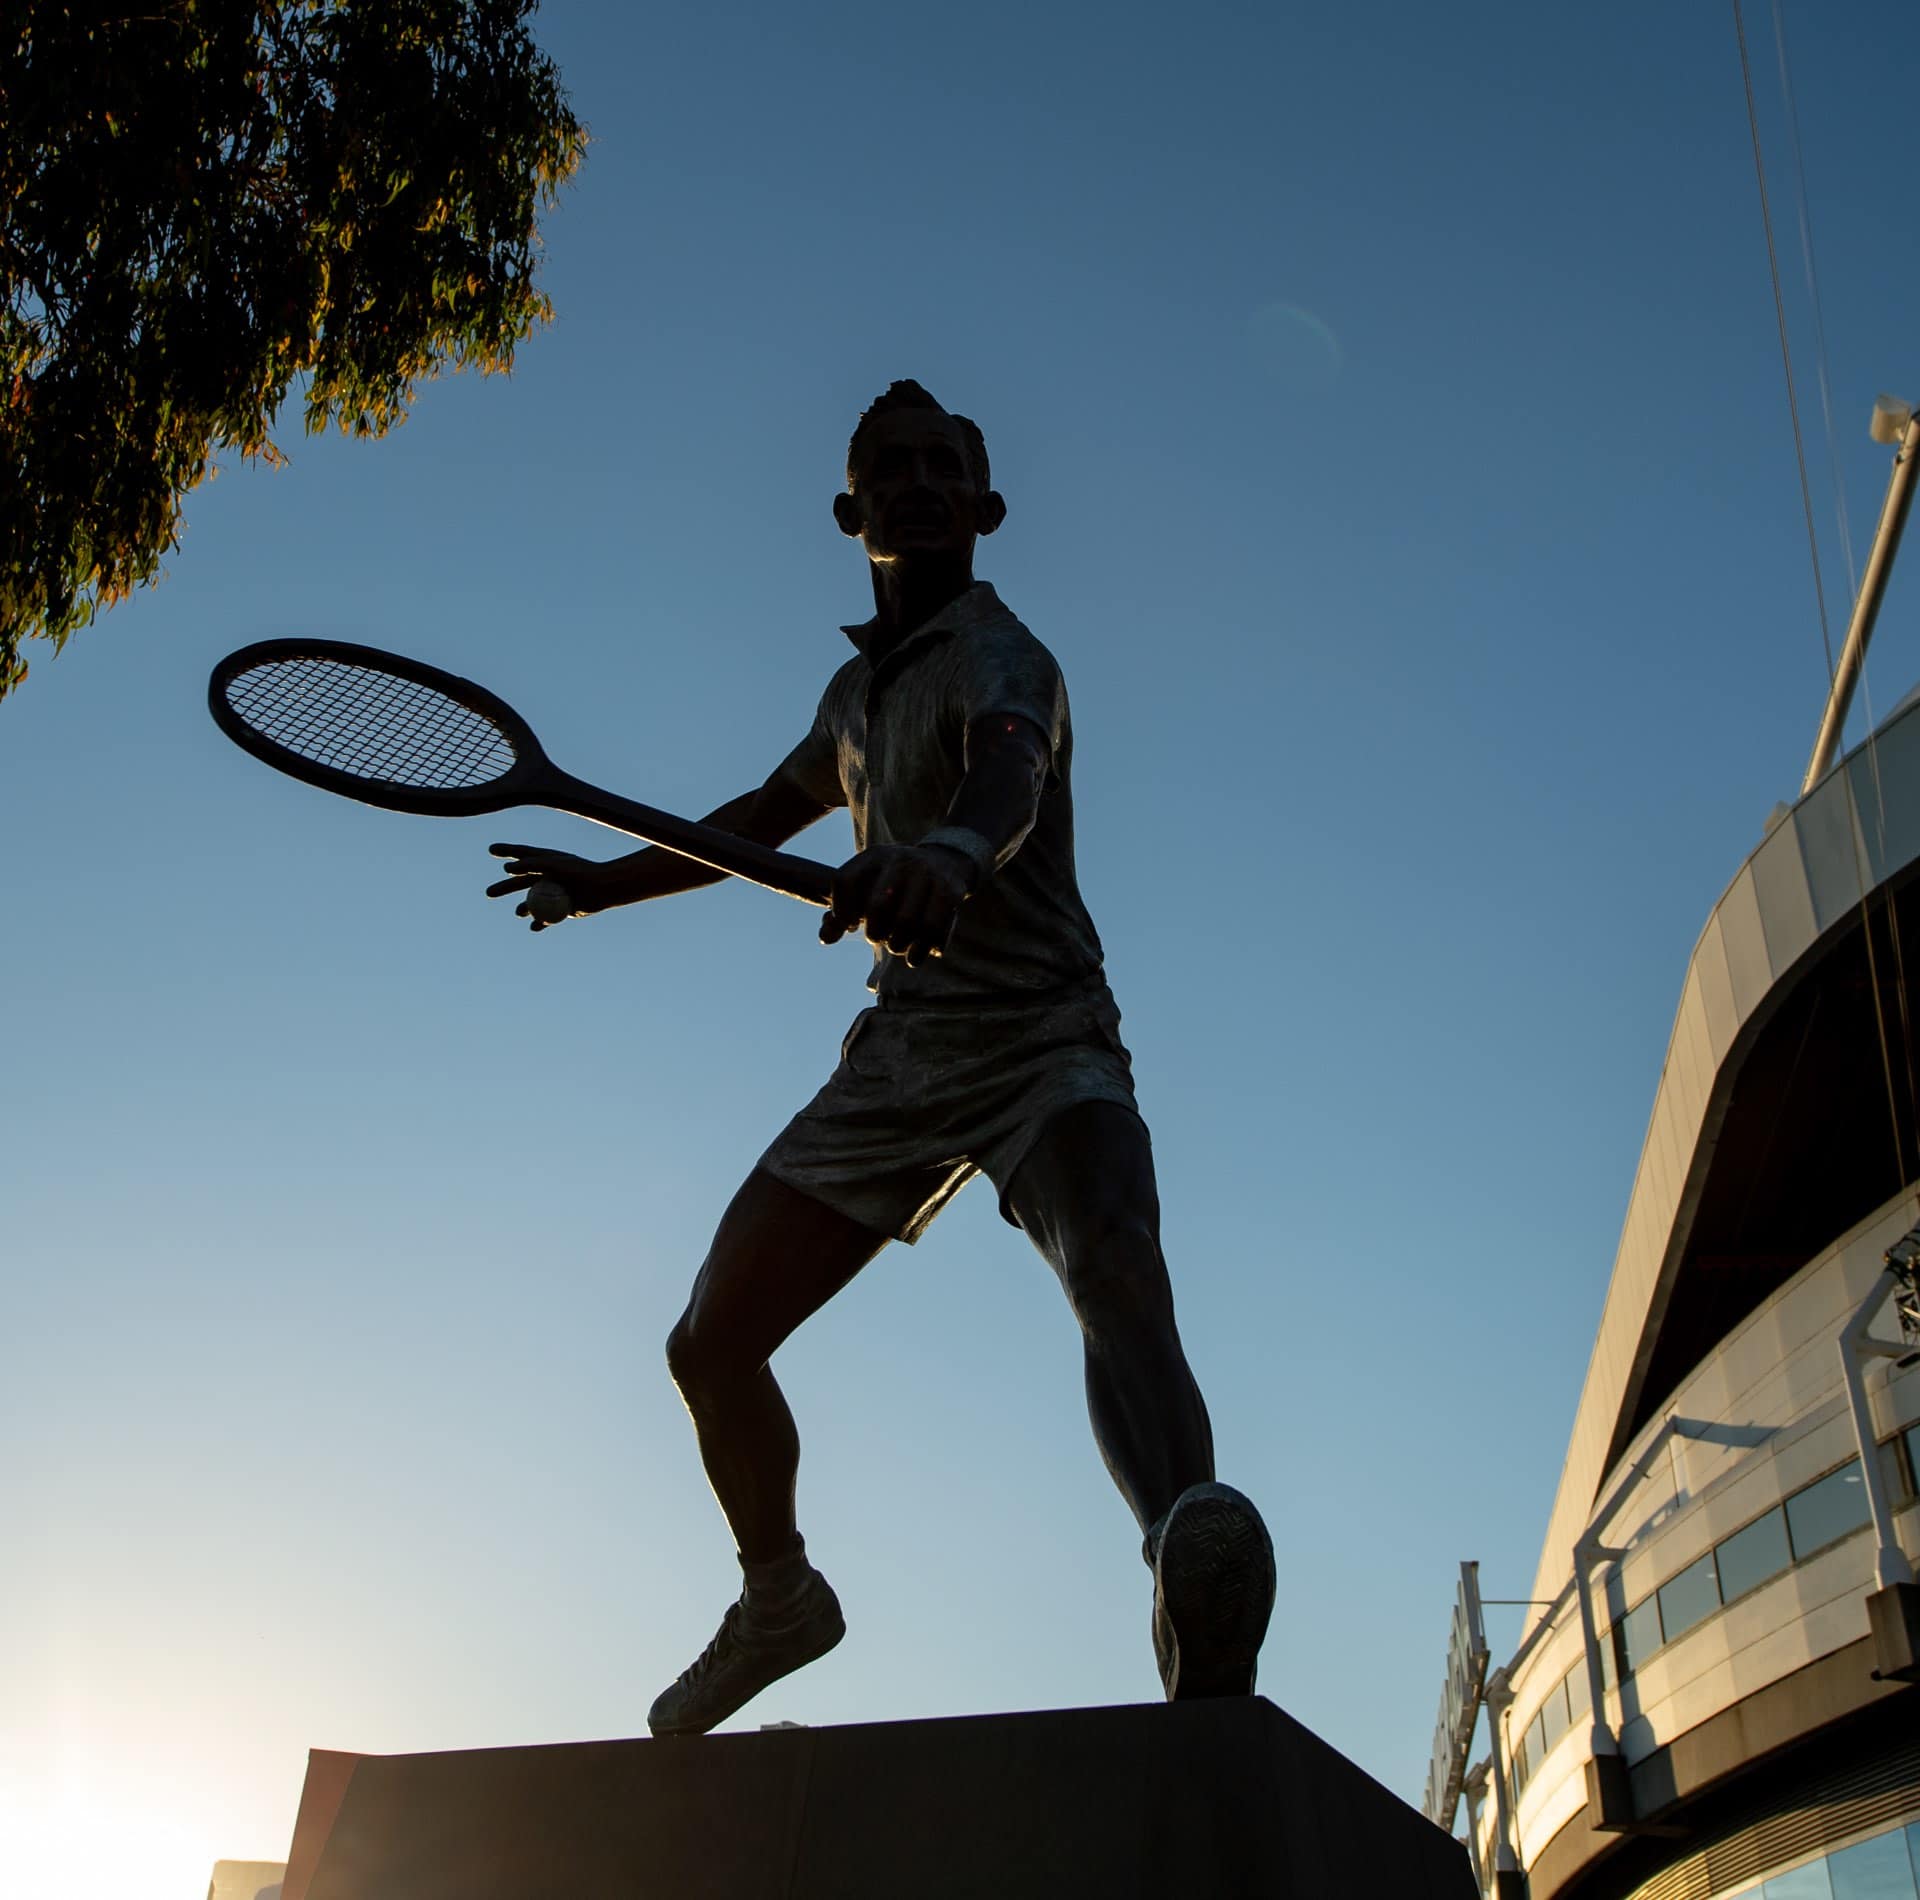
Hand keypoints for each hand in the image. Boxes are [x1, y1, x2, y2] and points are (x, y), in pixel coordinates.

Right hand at [485, 843, 609, 930]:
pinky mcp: (565, 908)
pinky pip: (548, 918)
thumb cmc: (581, 872)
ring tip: (519, 912)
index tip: (490, 850)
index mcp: (548, 862)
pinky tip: (534, 927)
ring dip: (524, 908)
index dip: (506, 851)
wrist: (605, 888)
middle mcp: (550, 876)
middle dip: (504, 887)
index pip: (522, 854)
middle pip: (521, 882)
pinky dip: (540, 922)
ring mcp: (556, 893)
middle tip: (488, 893)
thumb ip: (530, 864)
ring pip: (533, 902)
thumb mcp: (554, 864)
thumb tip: (507, 869)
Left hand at [820, 844, 971, 965]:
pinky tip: (914, 958)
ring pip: (905, 922)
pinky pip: (932, 929)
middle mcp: (899, 860)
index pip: (844, 880)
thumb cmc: (896, 886)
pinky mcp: (950, 890)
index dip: (841, 909)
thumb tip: (825, 938)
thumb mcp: (868, 889)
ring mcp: (926, 873)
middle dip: (874, 933)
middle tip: (877, 938)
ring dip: (897, 946)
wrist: (946, 862)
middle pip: (876, 906)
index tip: (850, 924)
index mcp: (873, 856)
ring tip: (896, 947)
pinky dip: (920, 952)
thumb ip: (840, 915)